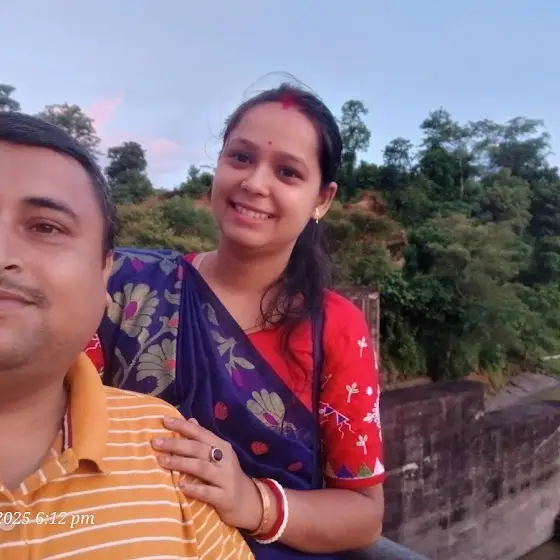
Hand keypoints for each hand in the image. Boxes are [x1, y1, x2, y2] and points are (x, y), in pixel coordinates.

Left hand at [152, 416, 262, 530]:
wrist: (249, 502)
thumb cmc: (227, 475)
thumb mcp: (220, 455)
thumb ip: (204, 439)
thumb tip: (190, 420)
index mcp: (222, 446)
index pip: (200, 432)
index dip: (183, 425)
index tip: (164, 420)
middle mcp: (225, 459)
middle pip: (198, 448)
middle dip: (176, 444)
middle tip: (155, 442)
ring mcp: (226, 478)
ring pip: (202, 467)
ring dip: (181, 463)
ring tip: (162, 461)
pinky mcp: (225, 497)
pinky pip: (208, 492)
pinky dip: (194, 488)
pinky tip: (180, 486)